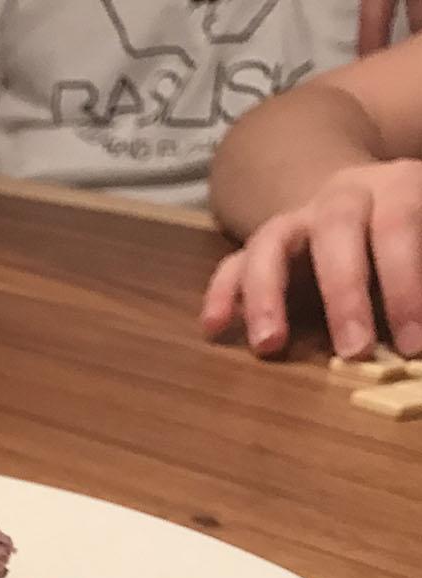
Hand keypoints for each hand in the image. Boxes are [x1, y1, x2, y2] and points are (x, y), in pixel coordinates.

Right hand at [200, 159, 421, 357]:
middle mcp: (340, 197)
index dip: (405, 285)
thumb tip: (420, 337)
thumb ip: (421, 276)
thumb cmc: (402, 237)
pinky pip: (231, 266)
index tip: (412, 345)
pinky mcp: (257, 249)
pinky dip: (220, 295)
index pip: (398, 226)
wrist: (359, 198)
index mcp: (395, 188)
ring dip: (267, 297)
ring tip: (269, 346)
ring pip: (270, 245)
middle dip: (345, 294)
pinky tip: (214, 329)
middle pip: (335, 230)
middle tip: (356, 352)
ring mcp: (293, 222)